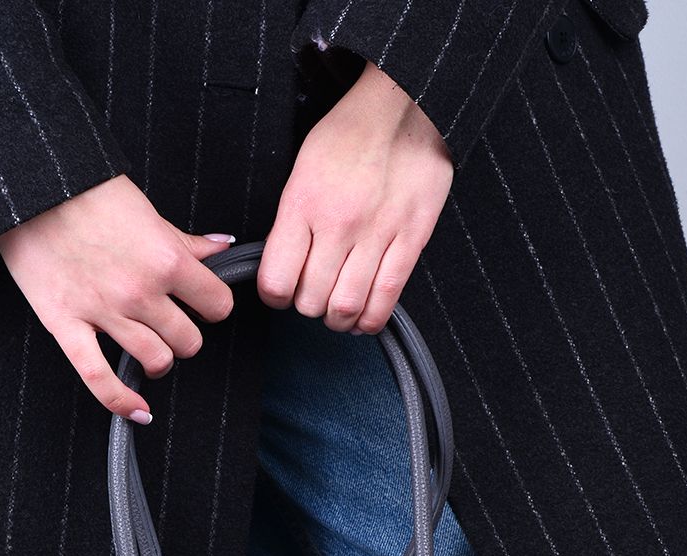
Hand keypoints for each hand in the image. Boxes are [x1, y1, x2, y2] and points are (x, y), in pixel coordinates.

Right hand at [0, 174, 237, 420]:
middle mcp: (140, 292)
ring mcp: (104, 312)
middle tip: (171, 324)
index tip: (202, 304)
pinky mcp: (66, 325)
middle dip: (184, 336)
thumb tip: (224, 246)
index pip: (217, 306)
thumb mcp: (147, 211)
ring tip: (152, 349)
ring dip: (159, 360)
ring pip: (156, 361)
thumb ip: (186, 241)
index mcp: (167, 260)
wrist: (30, 184)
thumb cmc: (89, 190)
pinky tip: (139, 412)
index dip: (213, 307)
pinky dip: (122, 402)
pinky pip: (99, 378)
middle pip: (188, 342)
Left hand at [258, 60, 453, 332]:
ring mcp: (376, 235)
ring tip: (337, 312)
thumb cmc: (350, 133)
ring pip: (346, 307)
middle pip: (311, 300)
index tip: (282, 292)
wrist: (404, 105)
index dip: (275, 296)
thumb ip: (292, 221)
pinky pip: (386, 298)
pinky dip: (370, 319)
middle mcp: (338, 225)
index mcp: (303, 205)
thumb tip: (284, 265)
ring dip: (337, 320)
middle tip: (313, 297)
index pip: (276, 281)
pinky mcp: (410, 240)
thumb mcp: (302, 169)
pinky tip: (364, 317)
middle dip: (307, 307)